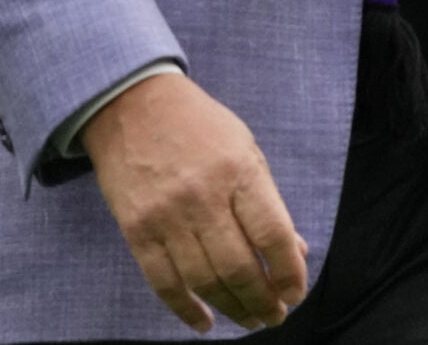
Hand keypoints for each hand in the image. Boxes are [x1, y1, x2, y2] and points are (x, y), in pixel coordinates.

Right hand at [84, 72, 309, 332]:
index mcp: (238, 171)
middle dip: (263, 301)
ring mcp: (166, 216)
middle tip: (275, 315)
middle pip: (238, 267)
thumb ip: (268, 202)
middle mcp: (203, 197)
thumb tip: (293, 253)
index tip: (295, 293)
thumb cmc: (198, 126)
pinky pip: (163, 283)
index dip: (288, 273)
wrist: (131, 105)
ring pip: (204, 281)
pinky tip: (204, 322)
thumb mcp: (245, 149)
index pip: (272, 234)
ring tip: (249, 319)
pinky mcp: (137, 230)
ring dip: (231, 309)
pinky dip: (185, 310)